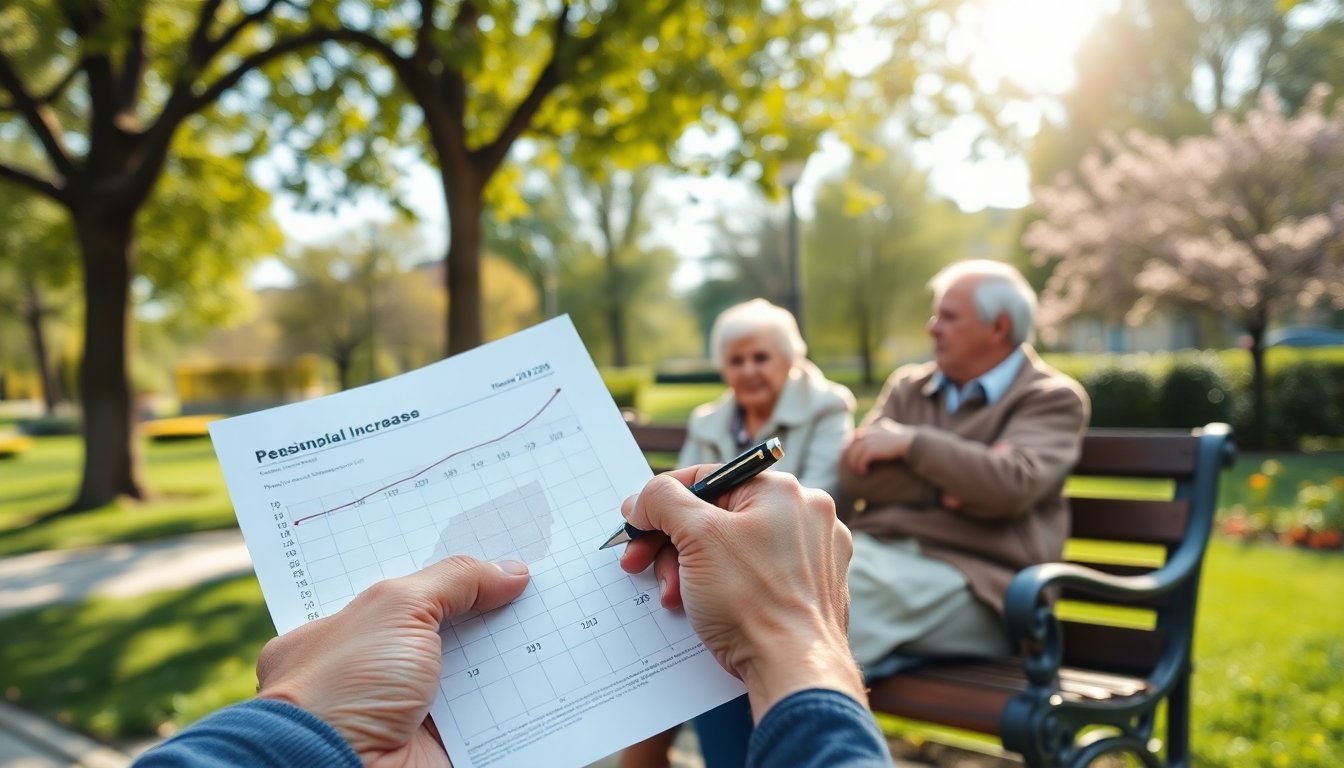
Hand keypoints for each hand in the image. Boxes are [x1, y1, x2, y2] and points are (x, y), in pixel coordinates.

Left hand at [256, 557, 529, 767]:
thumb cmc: (344, 690)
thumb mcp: (397, 608)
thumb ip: (454, 581)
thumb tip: (511, 572)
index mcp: (340, 632)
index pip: (398, 588)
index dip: (443, 569)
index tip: (493, 544)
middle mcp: (371, 670)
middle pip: (440, 626)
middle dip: (484, 605)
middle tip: (534, 574)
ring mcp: (406, 708)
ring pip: (470, 669)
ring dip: (506, 650)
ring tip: (553, 612)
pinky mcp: (442, 739)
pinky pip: (490, 711)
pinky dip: (518, 695)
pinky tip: (551, 664)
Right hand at [618, 468, 863, 719]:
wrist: (794, 670)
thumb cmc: (751, 602)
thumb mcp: (696, 537)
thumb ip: (662, 501)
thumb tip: (643, 499)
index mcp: (782, 490)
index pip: (705, 479)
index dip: (660, 502)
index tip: (634, 524)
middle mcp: (805, 514)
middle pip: (716, 516)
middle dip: (672, 544)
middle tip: (641, 564)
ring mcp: (813, 552)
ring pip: (732, 547)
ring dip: (691, 569)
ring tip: (674, 597)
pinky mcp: (811, 587)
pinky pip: (754, 573)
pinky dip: (722, 585)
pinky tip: (701, 606)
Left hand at [844, 417, 914, 473]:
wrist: (915, 444)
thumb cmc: (905, 442)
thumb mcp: (891, 435)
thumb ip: (881, 436)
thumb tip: (873, 444)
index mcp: (874, 427)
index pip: (856, 435)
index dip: (852, 447)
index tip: (853, 456)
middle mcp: (870, 432)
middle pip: (852, 444)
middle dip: (850, 456)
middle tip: (854, 466)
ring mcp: (871, 440)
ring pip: (855, 453)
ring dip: (855, 464)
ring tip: (860, 471)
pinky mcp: (874, 449)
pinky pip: (862, 459)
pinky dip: (861, 466)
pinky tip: (865, 472)